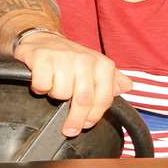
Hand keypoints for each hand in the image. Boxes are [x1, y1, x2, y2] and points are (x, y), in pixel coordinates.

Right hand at [13, 30, 131, 135]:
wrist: (44, 39)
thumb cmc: (71, 58)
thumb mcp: (96, 67)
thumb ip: (113, 80)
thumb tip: (127, 86)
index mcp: (102, 64)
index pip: (103, 99)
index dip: (94, 117)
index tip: (86, 125)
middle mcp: (85, 59)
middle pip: (83, 100)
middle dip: (75, 120)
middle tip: (69, 128)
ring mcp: (64, 57)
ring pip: (61, 94)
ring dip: (55, 96)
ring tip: (55, 87)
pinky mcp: (42, 57)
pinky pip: (43, 85)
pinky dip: (40, 88)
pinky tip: (43, 81)